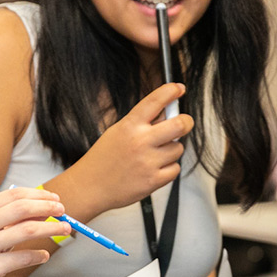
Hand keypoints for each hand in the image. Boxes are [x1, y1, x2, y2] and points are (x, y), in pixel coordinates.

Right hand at [0, 187, 71, 276]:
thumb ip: (15, 217)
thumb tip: (47, 208)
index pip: (13, 195)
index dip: (38, 195)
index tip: (55, 198)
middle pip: (20, 209)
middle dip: (46, 207)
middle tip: (62, 211)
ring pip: (26, 231)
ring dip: (50, 229)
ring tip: (64, 229)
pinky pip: (23, 258)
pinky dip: (39, 255)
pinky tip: (44, 255)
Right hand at [61, 83, 193, 218]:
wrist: (90, 187)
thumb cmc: (102, 160)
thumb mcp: (117, 132)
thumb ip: (141, 122)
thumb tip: (165, 114)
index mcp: (130, 126)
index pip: (155, 101)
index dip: (171, 91)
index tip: (179, 89)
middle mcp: (141, 141)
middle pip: (180, 125)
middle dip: (186, 122)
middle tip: (184, 123)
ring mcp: (148, 162)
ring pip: (178, 148)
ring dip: (172, 149)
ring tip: (155, 154)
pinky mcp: (154, 180)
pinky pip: (175, 169)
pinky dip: (169, 168)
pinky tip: (154, 168)